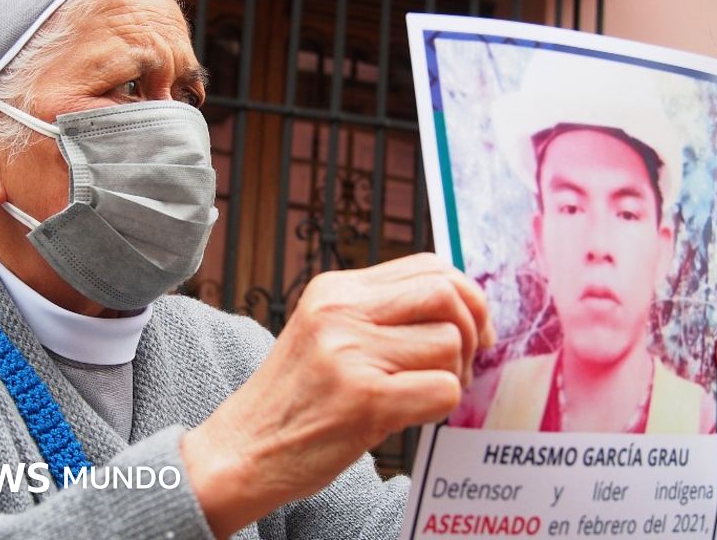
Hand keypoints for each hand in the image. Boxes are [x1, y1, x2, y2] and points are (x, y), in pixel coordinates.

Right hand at [182, 253, 493, 537]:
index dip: (465, 296)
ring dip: (454, 375)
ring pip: (449, 343)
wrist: (243, 449)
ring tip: (422, 394)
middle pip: (445, 294)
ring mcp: (351, 353)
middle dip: (473, 329)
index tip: (471, 330)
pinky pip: (443, 390)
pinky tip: (410, 416)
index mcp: (336, 289)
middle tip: (464, 363)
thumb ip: (379, 314)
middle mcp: (341, 311)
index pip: (428, 266)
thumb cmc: (295, 400)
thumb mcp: (326, 334)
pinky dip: (441, 408)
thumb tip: (459, 307)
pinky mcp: (364, 400)